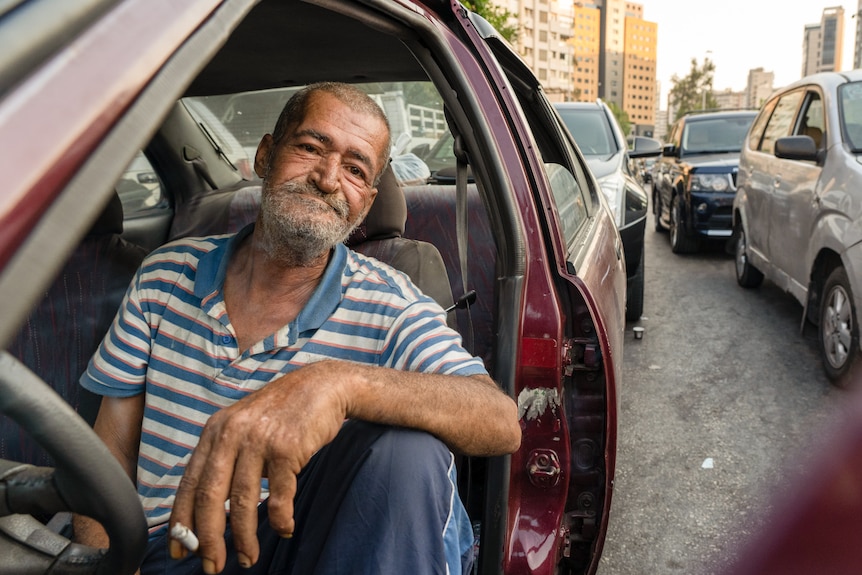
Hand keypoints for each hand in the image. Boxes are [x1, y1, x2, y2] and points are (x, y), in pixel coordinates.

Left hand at [168, 361, 347, 572]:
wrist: (320, 386)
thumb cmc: (281, 412)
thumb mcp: (242, 425)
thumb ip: (224, 457)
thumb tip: (208, 508)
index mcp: (215, 431)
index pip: (190, 483)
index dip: (182, 521)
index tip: (180, 551)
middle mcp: (232, 434)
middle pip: (211, 497)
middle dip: (209, 539)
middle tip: (212, 566)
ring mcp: (260, 440)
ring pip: (244, 501)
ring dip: (244, 537)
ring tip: (247, 558)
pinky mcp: (288, 447)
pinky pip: (280, 495)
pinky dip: (280, 519)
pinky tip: (284, 530)